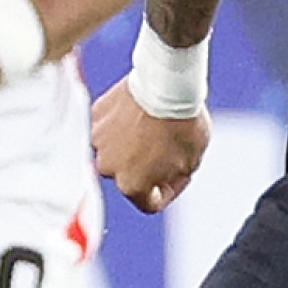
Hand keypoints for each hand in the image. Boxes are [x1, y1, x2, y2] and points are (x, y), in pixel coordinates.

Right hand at [91, 78, 209, 213]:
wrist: (167, 84)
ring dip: (131, 144)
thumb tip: (163, 179)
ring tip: (152, 126)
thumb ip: (173, 178)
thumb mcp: (191, 161)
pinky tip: (140, 111)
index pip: (149, 203)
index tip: (176, 175)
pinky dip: (121, 122)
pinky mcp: (96, 115)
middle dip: (146, 167)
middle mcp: (108, 167)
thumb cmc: (182, 124)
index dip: (168, 192)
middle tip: (165, 146)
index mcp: (131, 185)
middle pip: (129, 175)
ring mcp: (99, 140)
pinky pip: (109, 125)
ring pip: (116, 150)